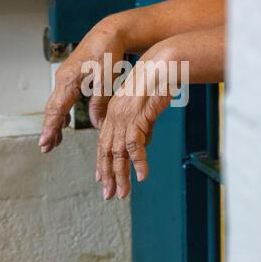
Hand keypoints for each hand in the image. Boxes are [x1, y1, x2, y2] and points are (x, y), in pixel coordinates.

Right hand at [39, 20, 125, 152]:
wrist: (110, 33)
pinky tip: (65, 121)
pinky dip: (62, 111)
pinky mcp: (72, 76)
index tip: (45, 144)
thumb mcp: (107, 80)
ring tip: (55, 140)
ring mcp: (66, 76)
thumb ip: (100, 103)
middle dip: (50, 129)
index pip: (56, 110)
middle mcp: (63, 79)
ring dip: (56, 122)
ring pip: (57, 104)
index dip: (51, 128)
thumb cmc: (109, 53)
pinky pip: (63, 97)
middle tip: (46, 148)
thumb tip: (97, 125)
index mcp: (69, 80)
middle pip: (53, 109)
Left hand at [97, 45, 172, 199]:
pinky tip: (141, 176)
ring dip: (121, 175)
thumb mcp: (144, 109)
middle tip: (108, 194)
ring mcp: (124, 119)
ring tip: (123, 193)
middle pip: (107, 152)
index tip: (101, 178)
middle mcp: (114, 118)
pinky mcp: (136, 119)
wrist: (159, 67)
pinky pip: (135, 145)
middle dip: (108, 175)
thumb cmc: (153, 85)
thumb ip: (142, 128)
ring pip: (118, 153)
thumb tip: (144, 145)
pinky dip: (138, 162)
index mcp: (113, 114)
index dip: (102, 163)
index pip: (104, 143)